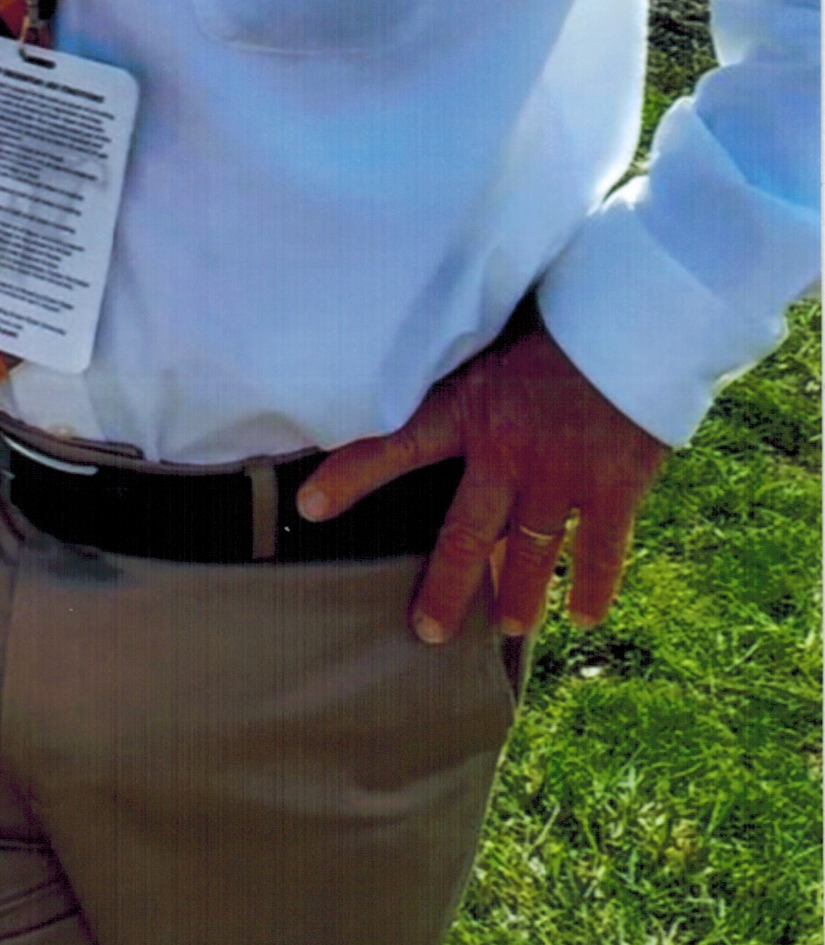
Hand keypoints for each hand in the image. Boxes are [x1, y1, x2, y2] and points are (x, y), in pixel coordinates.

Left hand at [299, 319, 668, 645]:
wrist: (634, 317)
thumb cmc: (556, 313)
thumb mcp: (490, 332)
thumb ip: (458, 364)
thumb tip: (410, 363)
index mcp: (471, 409)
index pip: (396, 444)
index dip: (351, 476)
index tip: (310, 508)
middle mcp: (510, 454)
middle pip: (466, 535)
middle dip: (447, 589)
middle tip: (427, 632)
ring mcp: (563, 477)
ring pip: (532, 553)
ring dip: (520, 596)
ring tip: (511, 628)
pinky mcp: (616, 487)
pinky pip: (602, 550)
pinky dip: (594, 585)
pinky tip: (585, 615)